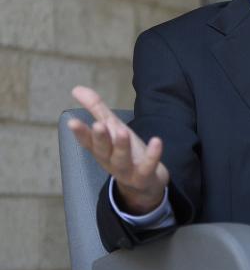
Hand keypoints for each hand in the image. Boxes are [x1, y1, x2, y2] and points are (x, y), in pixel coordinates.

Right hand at [67, 86, 169, 213]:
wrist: (145, 181)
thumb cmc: (125, 150)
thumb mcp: (112, 128)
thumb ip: (96, 109)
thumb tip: (76, 88)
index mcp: (101, 149)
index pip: (87, 141)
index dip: (80, 133)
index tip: (72, 122)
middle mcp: (110, 160)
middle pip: (103, 150)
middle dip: (100, 138)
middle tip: (98, 125)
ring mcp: (127, 170)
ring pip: (122, 159)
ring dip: (121, 146)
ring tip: (122, 131)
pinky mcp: (145, 175)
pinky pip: (148, 166)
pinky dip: (152, 155)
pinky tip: (157, 141)